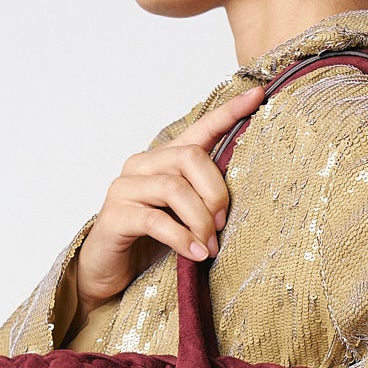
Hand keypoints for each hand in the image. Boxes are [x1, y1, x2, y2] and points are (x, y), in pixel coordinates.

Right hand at [64, 83, 267, 336]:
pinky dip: (181, 238)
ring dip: (200, 220)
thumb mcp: (185, 216)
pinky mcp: (115, 215)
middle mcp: (142, 165)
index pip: (201, 128)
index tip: (259, 95)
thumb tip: (244, 195)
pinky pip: (156, 220)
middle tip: (223, 225)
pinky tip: (195, 254)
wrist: (109, 272)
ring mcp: (125, 188)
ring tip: (210, 247)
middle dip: (215, 192)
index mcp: (164, 160)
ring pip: (174, 188)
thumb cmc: (151, 243)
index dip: (229, 112)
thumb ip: (204, 198)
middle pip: (190, 158)